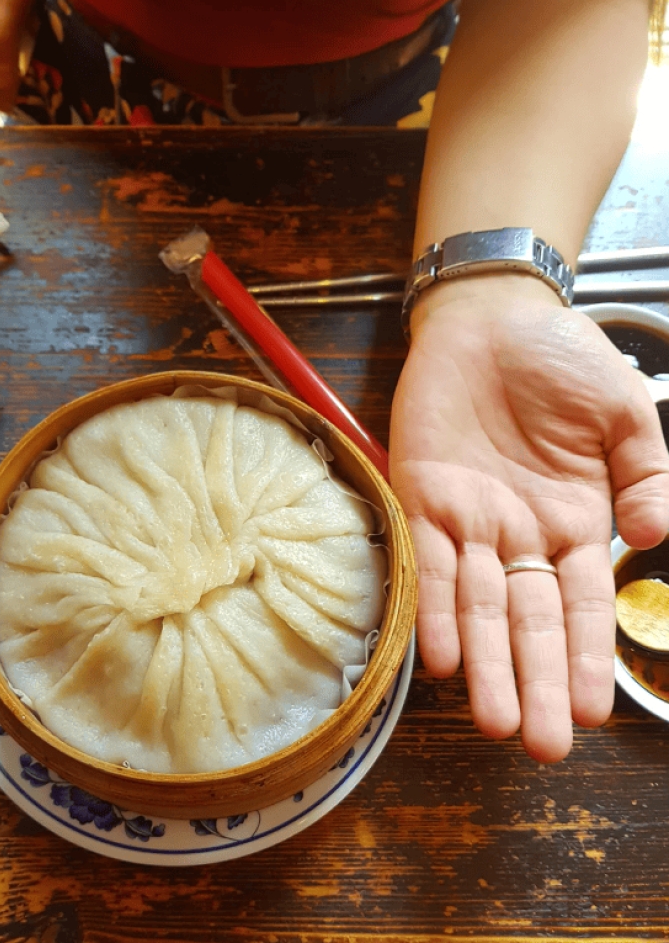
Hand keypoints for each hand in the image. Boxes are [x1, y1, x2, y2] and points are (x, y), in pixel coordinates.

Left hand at [389, 276, 668, 761]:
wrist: (492, 319)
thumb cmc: (562, 360)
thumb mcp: (626, 411)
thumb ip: (648, 471)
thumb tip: (650, 536)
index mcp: (575, 522)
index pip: (582, 606)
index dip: (587, 658)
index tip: (592, 714)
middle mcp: (519, 535)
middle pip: (529, 621)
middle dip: (536, 681)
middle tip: (541, 747)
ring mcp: (468, 521)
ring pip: (476, 606)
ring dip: (485, 662)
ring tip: (494, 720)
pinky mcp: (420, 497)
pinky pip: (424, 560)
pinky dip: (431, 606)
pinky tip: (440, 656)